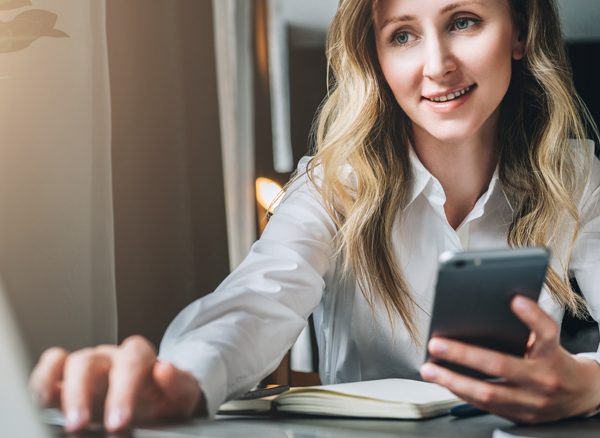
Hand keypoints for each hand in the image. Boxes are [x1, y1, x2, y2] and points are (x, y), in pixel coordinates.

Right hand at [29, 335, 204, 431]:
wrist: (155, 405)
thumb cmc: (164, 400)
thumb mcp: (181, 395)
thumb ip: (179, 383)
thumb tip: (165, 369)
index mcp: (138, 357)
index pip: (131, 360)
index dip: (122, 390)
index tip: (118, 422)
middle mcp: (109, 357)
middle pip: (91, 361)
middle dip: (83, 394)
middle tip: (80, 425)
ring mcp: (87, 366)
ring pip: (69, 364)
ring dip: (63, 393)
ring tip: (65, 420)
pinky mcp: (66, 379)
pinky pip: (50, 367)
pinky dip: (42, 381)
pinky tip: (42, 402)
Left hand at [420, 295, 599, 423]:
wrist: (581, 396)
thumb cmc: (555, 360)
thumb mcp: (548, 342)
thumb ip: (526, 330)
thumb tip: (482, 311)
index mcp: (552, 354)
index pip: (546, 333)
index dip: (532, 317)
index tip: (515, 300)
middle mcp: (543, 379)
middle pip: (501, 365)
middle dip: (464, 354)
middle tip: (436, 343)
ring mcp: (531, 401)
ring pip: (487, 393)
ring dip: (453, 380)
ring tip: (429, 368)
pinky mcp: (520, 416)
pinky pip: (484, 406)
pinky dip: (461, 391)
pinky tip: (443, 380)